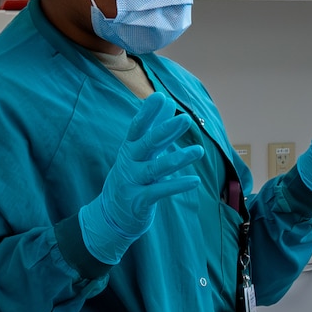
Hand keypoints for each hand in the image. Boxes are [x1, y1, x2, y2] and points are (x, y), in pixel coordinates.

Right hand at [78, 95, 202, 263]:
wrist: (111, 214)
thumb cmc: (131, 176)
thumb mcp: (141, 151)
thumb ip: (155, 127)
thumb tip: (167, 101)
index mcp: (130, 149)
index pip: (137, 127)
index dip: (147, 113)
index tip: (159, 97)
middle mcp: (129, 163)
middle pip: (146, 144)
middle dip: (164, 131)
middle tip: (185, 119)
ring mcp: (133, 182)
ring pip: (155, 169)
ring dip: (178, 159)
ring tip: (199, 151)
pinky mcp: (139, 201)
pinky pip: (159, 192)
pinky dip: (177, 186)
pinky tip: (195, 181)